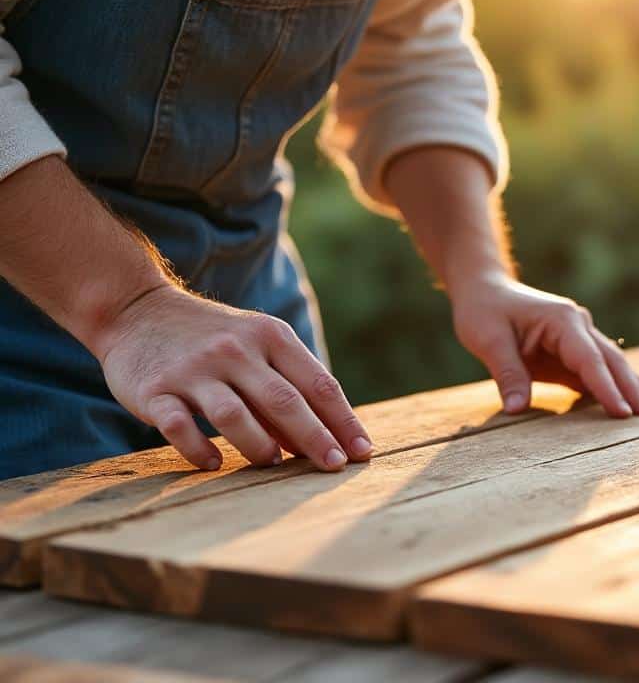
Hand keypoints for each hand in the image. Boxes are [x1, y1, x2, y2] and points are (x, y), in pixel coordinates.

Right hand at [91, 286, 371, 470]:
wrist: (136, 311)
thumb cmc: (213, 339)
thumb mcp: (257, 347)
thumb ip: (288, 388)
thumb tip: (323, 441)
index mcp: (270, 336)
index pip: (318, 384)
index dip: (343, 421)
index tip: (362, 452)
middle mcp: (235, 350)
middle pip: (284, 400)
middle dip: (315, 437)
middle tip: (334, 466)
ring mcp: (194, 370)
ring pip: (234, 416)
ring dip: (260, 444)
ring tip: (274, 462)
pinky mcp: (155, 390)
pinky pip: (179, 427)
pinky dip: (199, 449)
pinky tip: (215, 463)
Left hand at [451, 274, 638, 417]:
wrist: (485, 290)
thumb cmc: (484, 311)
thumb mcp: (489, 341)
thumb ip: (507, 374)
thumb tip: (517, 410)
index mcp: (563, 321)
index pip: (590, 360)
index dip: (607, 388)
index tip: (622, 413)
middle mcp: (578, 326)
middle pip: (610, 360)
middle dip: (630, 387)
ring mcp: (578, 336)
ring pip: (609, 364)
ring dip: (629, 385)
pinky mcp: (570, 350)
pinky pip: (595, 370)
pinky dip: (611, 385)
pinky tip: (628, 400)